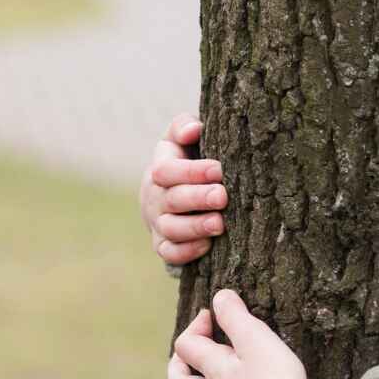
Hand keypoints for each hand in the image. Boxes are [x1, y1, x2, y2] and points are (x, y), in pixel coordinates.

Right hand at [139, 112, 226, 265]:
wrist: (174, 190)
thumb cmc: (188, 158)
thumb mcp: (182, 138)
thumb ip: (184, 126)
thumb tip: (193, 129)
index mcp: (160, 168)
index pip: (166, 171)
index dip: (191, 171)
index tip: (218, 170)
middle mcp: (155, 197)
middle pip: (171, 200)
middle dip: (198, 198)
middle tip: (222, 196)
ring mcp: (157, 222)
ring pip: (170, 229)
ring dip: (195, 227)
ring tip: (220, 224)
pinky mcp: (163, 243)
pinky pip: (169, 252)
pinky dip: (186, 251)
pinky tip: (208, 245)